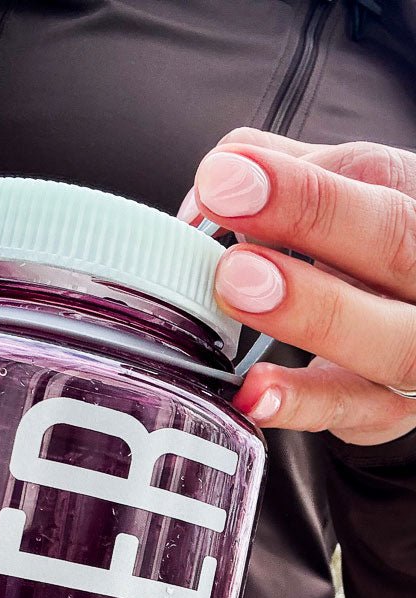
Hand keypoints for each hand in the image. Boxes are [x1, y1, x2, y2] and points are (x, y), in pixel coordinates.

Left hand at [178, 129, 415, 445]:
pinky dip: (298, 403)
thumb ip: (284, 176)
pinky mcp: (388, 409)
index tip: (224, 176)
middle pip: (392, 240)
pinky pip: (349, 409)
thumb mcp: (342, 201)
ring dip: (308, 312)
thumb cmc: (363, 262)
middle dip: (310, 221)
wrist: (404, 338)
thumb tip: (215, 181)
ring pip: (387, 336)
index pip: (376, 176)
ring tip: (236, 290)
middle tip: (231, 214)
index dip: (300, 180)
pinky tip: (252, 393)